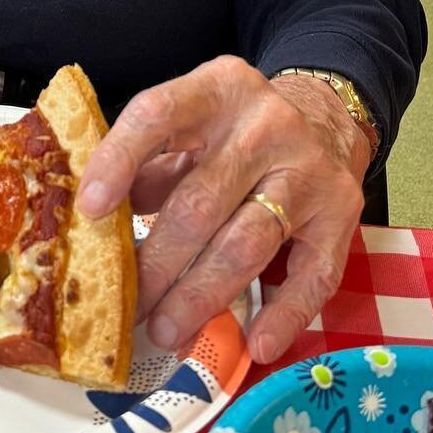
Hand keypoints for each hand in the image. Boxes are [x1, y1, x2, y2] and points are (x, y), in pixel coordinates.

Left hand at [77, 56, 370, 365]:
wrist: (326, 115)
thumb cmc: (235, 131)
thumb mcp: (190, 126)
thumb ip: (147, 165)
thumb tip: (94, 223)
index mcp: (217, 89)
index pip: (158, 115)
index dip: (119, 162)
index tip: (90, 210)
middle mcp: (267, 124)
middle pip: (201, 202)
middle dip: (158, 263)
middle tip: (128, 306)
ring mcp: (309, 170)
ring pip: (248, 242)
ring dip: (203, 294)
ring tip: (168, 329)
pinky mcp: (342, 213)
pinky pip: (313, 274)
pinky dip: (284, 314)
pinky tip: (255, 343)